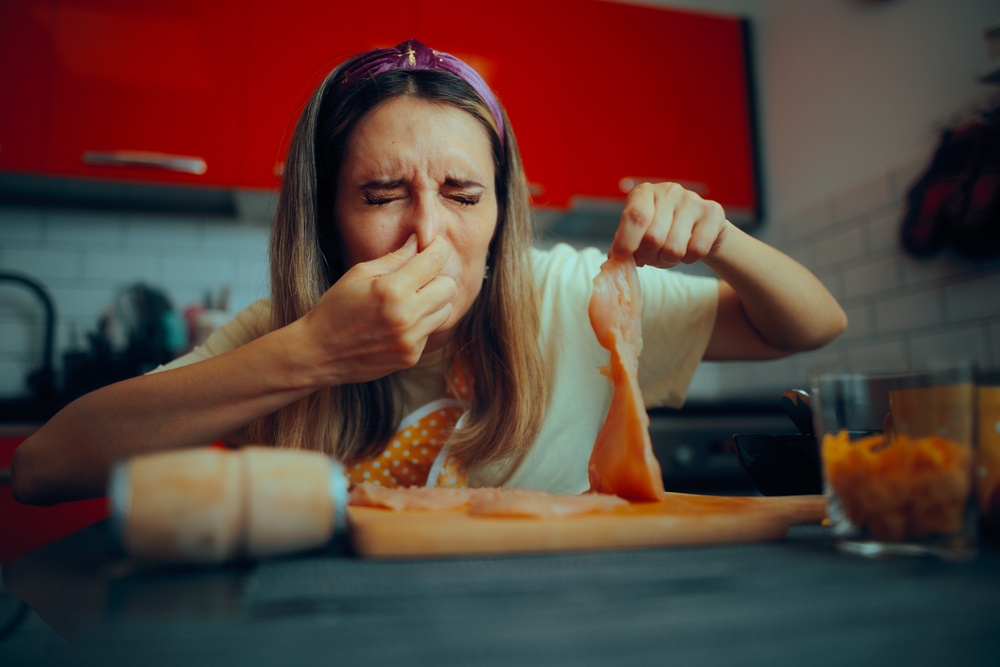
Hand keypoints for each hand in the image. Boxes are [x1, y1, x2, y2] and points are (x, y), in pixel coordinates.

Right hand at [297, 234, 456, 385]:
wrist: (318, 353)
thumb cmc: (335, 308)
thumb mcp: (359, 274)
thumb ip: (395, 258)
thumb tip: (419, 241)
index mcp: (392, 290)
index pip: (435, 262)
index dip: (439, 249)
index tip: (436, 246)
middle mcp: (406, 316)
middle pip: (449, 287)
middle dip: (438, 277)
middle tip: (420, 276)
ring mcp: (410, 340)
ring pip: (445, 311)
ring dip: (432, 302)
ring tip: (408, 301)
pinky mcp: (411, 357)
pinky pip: (430, 332)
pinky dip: (420, 324)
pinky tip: (397, 323)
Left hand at [610, 182, 728, 267]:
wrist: (698, 227)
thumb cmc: (661, 231)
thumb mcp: (638, 233)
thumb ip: (624, 243)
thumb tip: (613, 260)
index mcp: (644, 192)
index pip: (635, 216)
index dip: (626, 241)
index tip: (622, 258)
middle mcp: (669, 191)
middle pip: (653, 238)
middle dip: (648, 257)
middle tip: (650, 258)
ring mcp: (693, 200)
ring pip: (674, 249)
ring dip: (668, 261)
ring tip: (668, 254)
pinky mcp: (713, 213)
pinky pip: (696, 250)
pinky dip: (689, 259)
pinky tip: (688, 250)